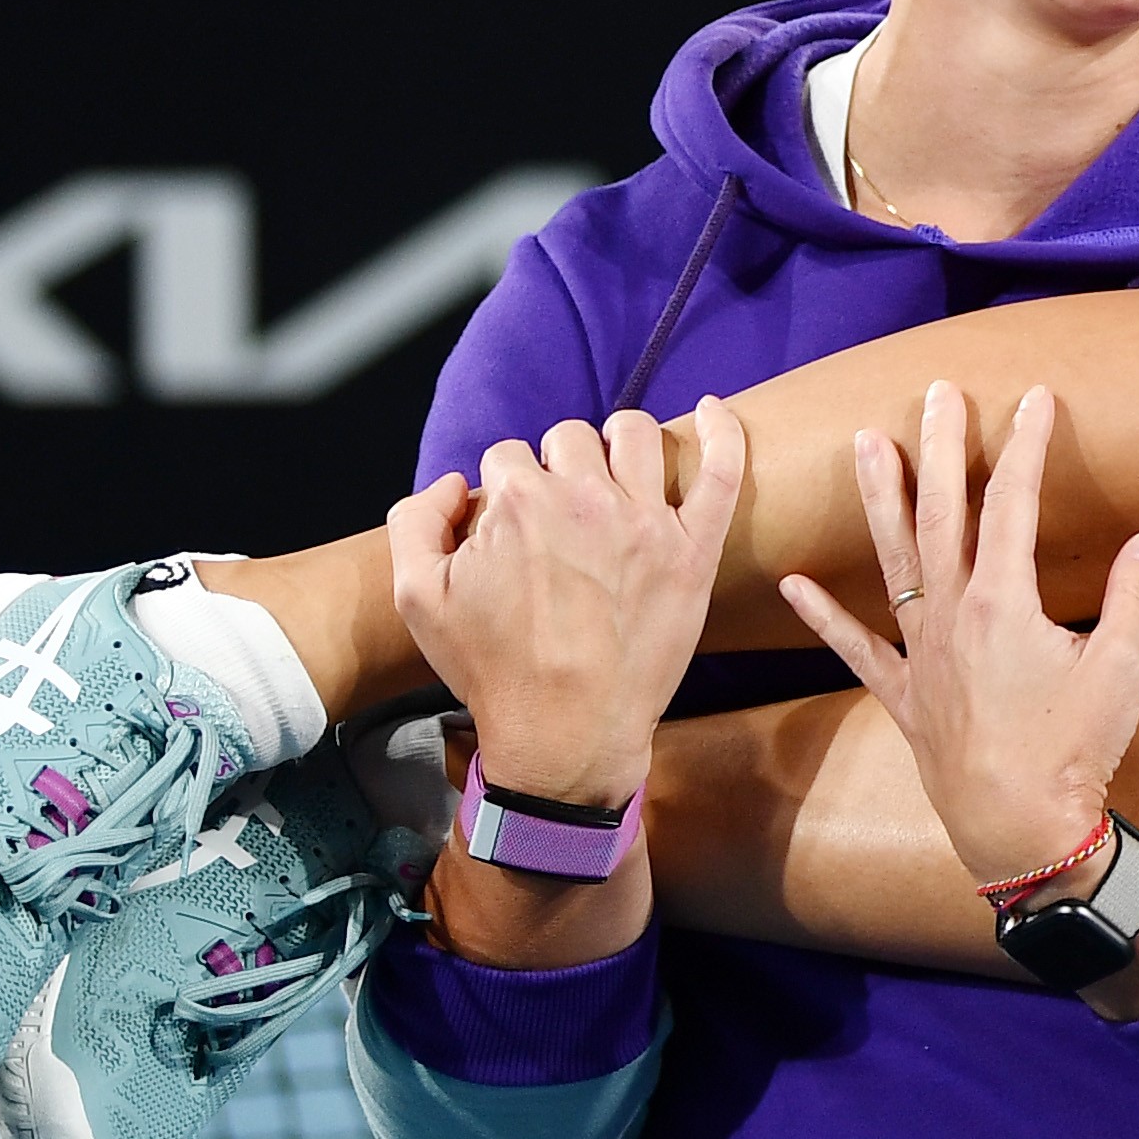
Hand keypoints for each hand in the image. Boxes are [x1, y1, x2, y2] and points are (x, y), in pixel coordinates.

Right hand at [388, 398, 749, 809]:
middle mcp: (586, 499)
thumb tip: (455, 483)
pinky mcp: (694, 549)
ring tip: (613, 473)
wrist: (566, 731)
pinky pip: (721, 470)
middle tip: (560, 514)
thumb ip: (415, 521)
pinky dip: (724, 431)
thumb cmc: (493, 669)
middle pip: (571, 439)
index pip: (509, 456)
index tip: (514, 529)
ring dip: (618, 442)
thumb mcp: (417, 597)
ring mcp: (647, 521)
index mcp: (518, 501)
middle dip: (558, 465)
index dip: (506, 490)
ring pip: (636, 434)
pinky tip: (717, 407)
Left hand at [774, 380, 1138, 901]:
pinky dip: (823, 615)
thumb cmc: (1073, 750)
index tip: (1034, 399)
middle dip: (942, 449)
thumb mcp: (1120, 669)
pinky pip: (857, 648)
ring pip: (894, 562)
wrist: (1020, 829)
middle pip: (943, 514)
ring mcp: (921, 656)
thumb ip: (1134, 597)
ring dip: (880, 500)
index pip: (1013, 504)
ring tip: (864, 445)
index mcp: (1004, 602)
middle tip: (935, 394)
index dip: (1024, 446)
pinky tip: (792, 583)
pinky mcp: (906, 696)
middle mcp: (952, 616)